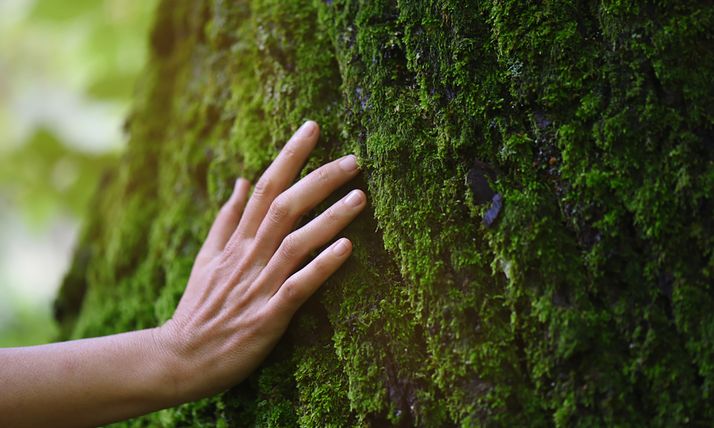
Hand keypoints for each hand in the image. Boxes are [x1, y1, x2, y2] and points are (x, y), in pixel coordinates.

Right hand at [156, 121, 365, 400]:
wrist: (181, 358)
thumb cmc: (200, 308)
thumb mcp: (207, 258)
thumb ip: (227, 219)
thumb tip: (241, 180)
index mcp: (236, 241)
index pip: (265, 187)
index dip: (290, 156)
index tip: (313, 128)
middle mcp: (248, 256)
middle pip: (284, 206)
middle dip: (319, 179)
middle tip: (353, 160)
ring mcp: (258, 285)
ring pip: (295, 242)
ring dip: (329, 218)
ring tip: (360, 197)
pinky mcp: (268, 317)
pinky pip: (297, 287)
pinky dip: (321, 267)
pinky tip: (346, 249)